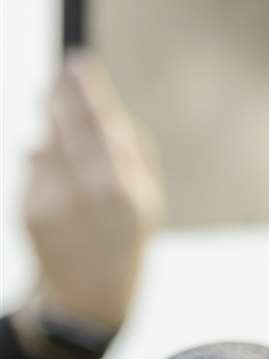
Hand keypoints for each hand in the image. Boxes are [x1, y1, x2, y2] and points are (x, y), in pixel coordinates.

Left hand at [22, 52, 162, 331]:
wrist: (89, 296)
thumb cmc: (125, 242)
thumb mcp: (149, 203)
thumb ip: (134, 156)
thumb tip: (110, 115)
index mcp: (123, 191)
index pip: (101, 128)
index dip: (89, 93)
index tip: (78, 63)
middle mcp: (86, 194)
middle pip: (67, 127)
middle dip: (63, 97)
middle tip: (62, 73)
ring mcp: (53, 201)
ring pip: (46, 145)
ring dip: (56, 139)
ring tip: (76, 167)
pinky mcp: (28, 209)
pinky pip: (34, 169)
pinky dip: (44, 167)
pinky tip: (60, 188)